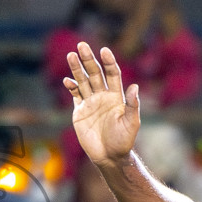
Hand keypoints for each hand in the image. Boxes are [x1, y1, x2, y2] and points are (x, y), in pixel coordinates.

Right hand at [65, 43, 140, 164]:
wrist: (109, 156)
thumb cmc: (123, 141)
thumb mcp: (131, 122)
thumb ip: (132, 105)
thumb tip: (134, 86)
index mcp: (116, 96)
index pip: (112, 74)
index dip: (108, 62)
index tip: (104, 51)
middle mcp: (103, 96)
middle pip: (95, 73)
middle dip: (88, 60)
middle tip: (82, 45)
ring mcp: (91, 103)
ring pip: (83, 81)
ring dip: (77, 69)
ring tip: (71, 55)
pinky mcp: (80, 112)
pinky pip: (75, 95)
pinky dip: (71, 87)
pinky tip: (67, 80)